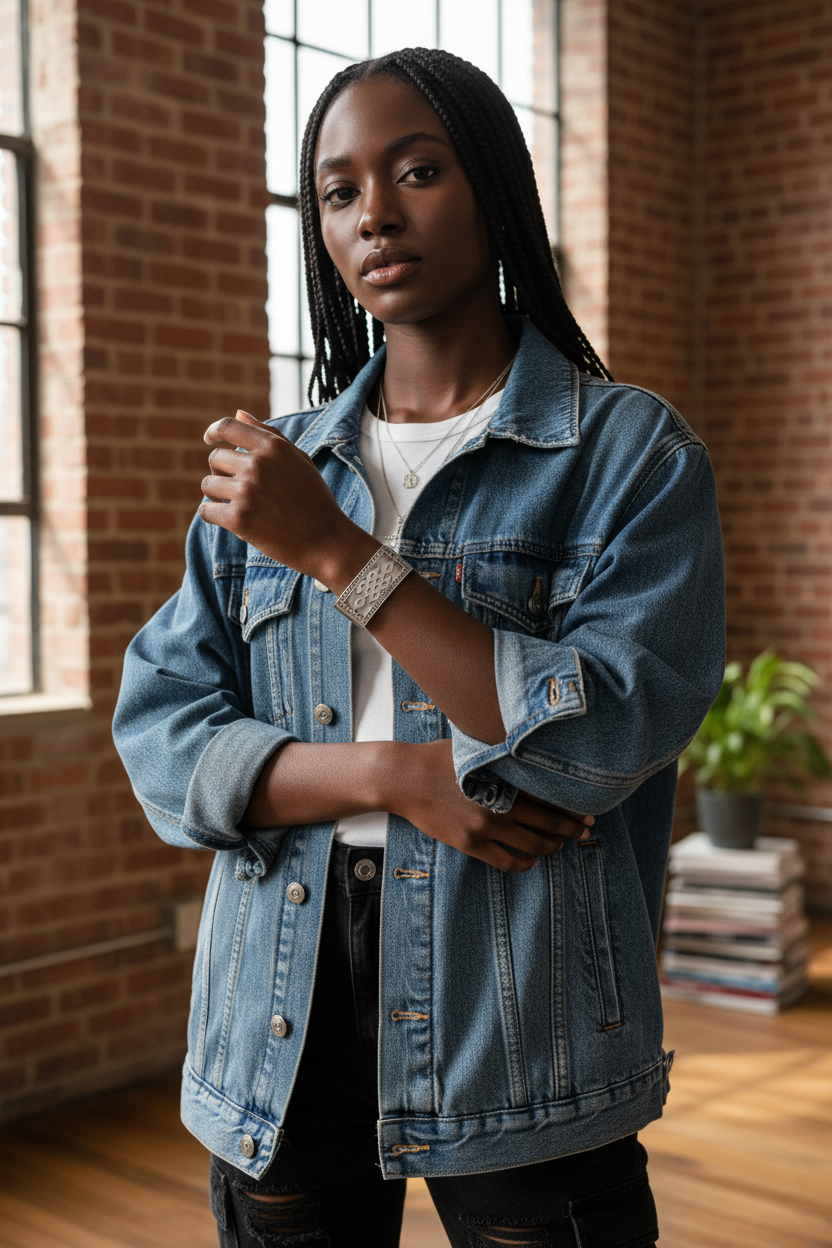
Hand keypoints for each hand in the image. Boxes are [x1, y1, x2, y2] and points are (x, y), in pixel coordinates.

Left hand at [200, 410, 371, 581]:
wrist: (327, 542)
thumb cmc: (314, 500)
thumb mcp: (299, 460)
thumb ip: (269, 435)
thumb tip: (239, 413)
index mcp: (273, 447)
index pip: (228, 426)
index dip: (214, 431)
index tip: (210, 439)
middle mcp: (258, 465)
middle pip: (215, 458)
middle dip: (221, 472)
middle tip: (239, 489)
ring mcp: (247, 491)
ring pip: (208, 484)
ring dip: (217, 495)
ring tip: (239, 506)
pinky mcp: (239, 519)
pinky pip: (206, 510)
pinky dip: (213, 515)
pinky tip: (230, 520)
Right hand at [390, 740, 592, 872]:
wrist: (403, 778)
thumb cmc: (436, 757)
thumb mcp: (474, 747)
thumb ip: (502, 752)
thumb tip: (528, 748)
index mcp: (503, 777)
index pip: (550, 794)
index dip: (572, 804)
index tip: (587, 809)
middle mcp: (499, 803)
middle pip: (549, 821)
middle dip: (572, 828)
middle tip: (586, 830)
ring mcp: (485, 826)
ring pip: (532, 844)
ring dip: (552, 846)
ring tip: (560, 844)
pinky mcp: (470, 843)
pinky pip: (507, 862)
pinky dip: (525, 863)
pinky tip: (532, 860)